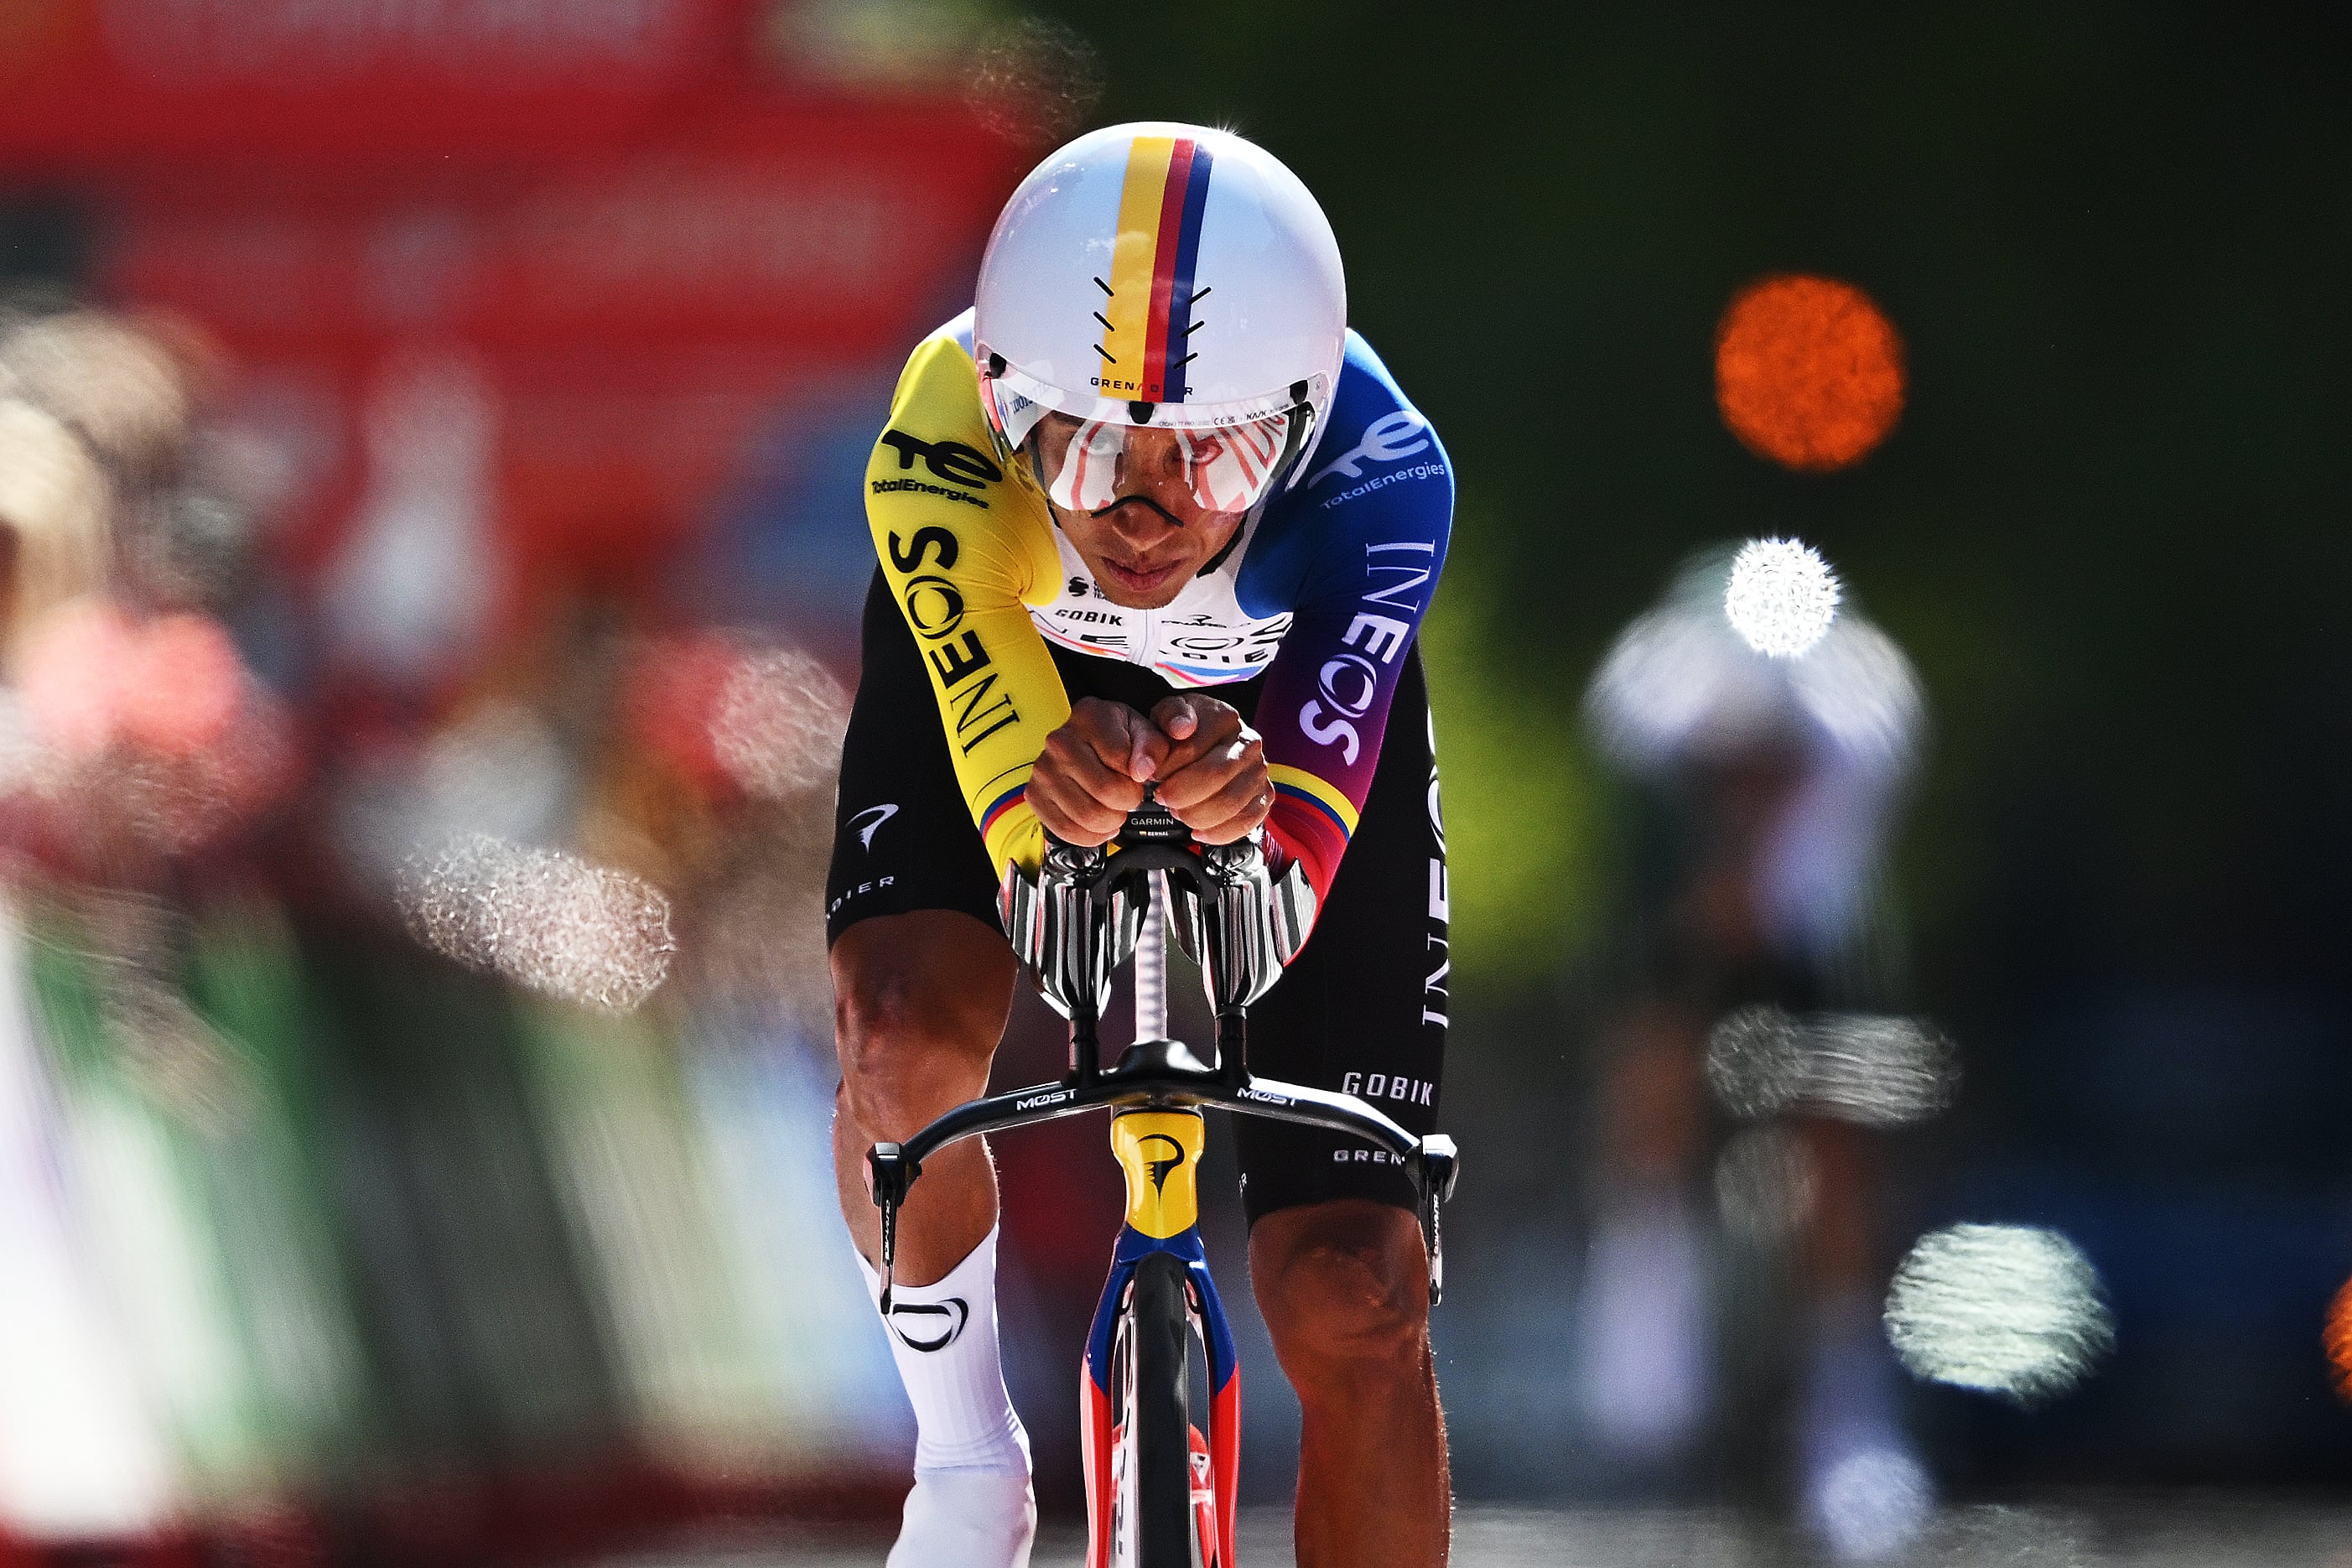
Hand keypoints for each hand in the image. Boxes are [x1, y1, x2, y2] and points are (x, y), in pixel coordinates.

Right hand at [1028, 697, 1165, 844]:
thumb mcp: (1145, 732)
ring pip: (1088, 816)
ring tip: (1115, 808)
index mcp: (1089, 717)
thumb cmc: (1119, 738)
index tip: (1137, 775)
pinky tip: (1100, 823)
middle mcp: (1060, 741)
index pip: (1121, 759)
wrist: (1089, 745)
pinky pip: (1067, 830)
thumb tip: (1142, 770)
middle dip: (1128, 802)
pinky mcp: (1035, 794)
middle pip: (1106, 791)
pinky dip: (1091, 835)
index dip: (1138, 775)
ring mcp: (1044, 769)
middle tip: (1129, 796)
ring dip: (1112, 821)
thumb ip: (1152, 748)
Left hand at [1146, 694, 1269, 844]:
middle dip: (1180, 793)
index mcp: (1224, 717)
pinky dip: (1217, 832)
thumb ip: (1170, 715)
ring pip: (1230, 803)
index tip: (1151, 774)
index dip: (1165, 767)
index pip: (1190, 747)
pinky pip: (1245, 822)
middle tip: (1161, 797)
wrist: (1208, 747)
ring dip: (1195, 814)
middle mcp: (1248, 743)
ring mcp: (1259, 771)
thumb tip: (1181, 729)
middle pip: (1215, 775)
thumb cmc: (1184, 734)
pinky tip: (1198, 830)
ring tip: (1178, 811)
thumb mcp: (1168, 715)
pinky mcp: (1264, 796)